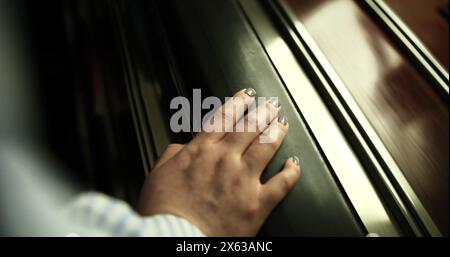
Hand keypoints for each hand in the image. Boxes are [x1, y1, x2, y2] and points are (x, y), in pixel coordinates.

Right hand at [138, 89, 300, 235]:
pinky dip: (291, 171)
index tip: (245, 95)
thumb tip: (183, 147)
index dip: (237, 103)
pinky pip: (282, 183)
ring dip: (277, 131)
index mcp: (201, 151)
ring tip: (282, 123)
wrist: (172, 238)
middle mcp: (225, 159)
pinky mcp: (257, 203)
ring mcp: (243, 179)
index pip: (224, 118)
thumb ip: (173, 154)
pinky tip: (294, 163)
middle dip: (263, 111)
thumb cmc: (163, 210)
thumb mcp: (158, 174)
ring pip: (267, 145)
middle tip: (271, 104)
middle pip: (250, 126)